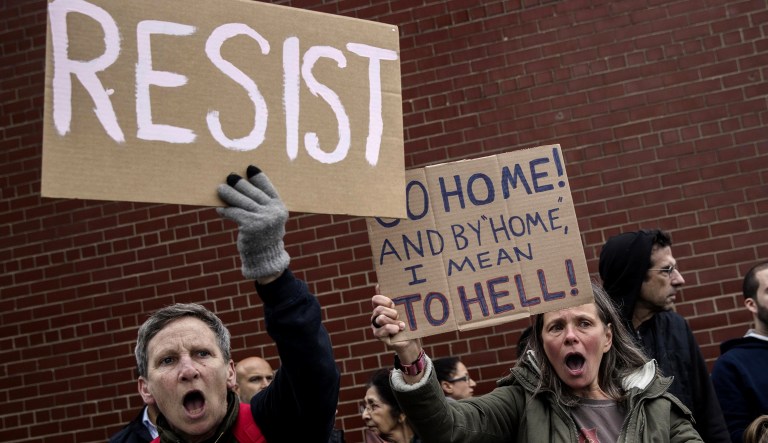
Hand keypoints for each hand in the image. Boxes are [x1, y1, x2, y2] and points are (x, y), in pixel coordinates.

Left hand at [217, 165, 289, 281]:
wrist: (266, 259)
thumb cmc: (264, 238)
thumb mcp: (268, 220)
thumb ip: (261, 206)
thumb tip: (239, 188)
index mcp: (280, 207)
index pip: (268, 188)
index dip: (259, 177)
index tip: (250, 167)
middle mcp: (274, 211)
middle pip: (253, 193)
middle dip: (240, 184)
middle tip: (230, 176)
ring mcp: (264, 218)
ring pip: (242, 202)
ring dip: (229, 194)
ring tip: (219, 189)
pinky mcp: (251, 225)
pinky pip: (235, 213)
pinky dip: (226, 210)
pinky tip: (220, 209)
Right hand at [371, 287, 420, 360]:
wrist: (411, 339)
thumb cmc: (407, 322)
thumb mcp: (403, 309)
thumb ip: (394, 297)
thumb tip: (379, 284)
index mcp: (380, 307)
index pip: (376, 299)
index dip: (384, 300)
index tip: (393, 304)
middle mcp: (376, 316)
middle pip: (378, 309)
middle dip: (391, 312)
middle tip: (398, 316)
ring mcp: (376, 326)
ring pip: (380, 319)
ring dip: (392, 321)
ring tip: (402, 325)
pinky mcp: (378, 336)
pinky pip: (381, 330)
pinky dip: (391, 328)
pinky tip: (398, 329)